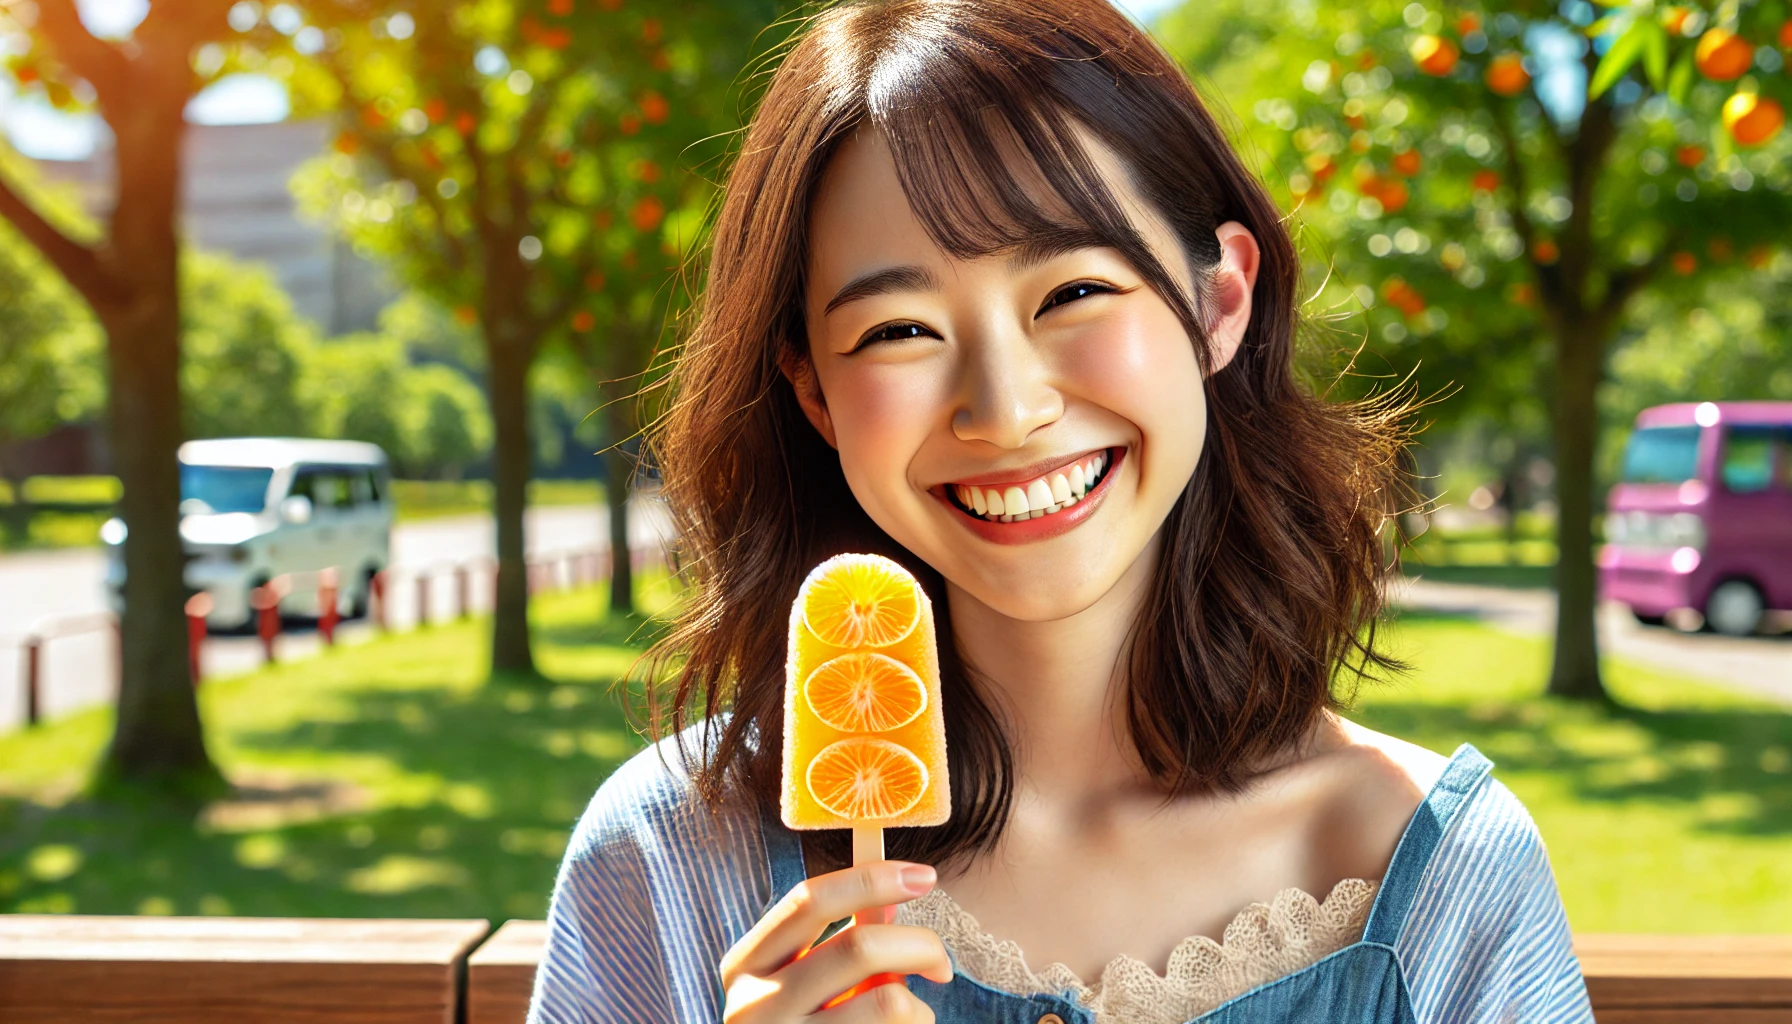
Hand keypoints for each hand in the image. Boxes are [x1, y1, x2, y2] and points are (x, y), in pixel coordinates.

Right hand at [720, 860, 952, 1021]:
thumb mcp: (801, 983)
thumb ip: (839, 943)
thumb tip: (896, 893)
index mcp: (745, 966)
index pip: (810, 900)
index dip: (872, 878)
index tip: (926, 876)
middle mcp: (755, 1006)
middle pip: (859, 947)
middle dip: (920, 945)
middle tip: (942, 964)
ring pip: (888, 1003)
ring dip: (919, 1009)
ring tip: (913, 1020)